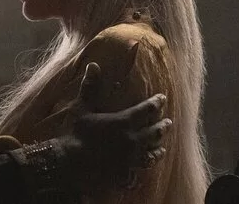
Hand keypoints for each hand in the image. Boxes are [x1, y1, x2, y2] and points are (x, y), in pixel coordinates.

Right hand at [62, 62, 171, 184]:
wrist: (70, 161)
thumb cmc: (76, 132)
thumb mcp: (82, 107)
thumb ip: (91, 87)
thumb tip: (93, 65)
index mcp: (124, 122)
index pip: (147, 110)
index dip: (157, 103)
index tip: (163, 98)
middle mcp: (132, 140)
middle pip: (154, 132)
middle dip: (162, 126)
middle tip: (168, 122)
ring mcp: (130, 159)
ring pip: (150, 153)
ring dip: (157, 148)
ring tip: (162, 147)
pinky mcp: (124, 173)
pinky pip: (139, 172)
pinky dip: (143, 169)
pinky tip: (143, 168)